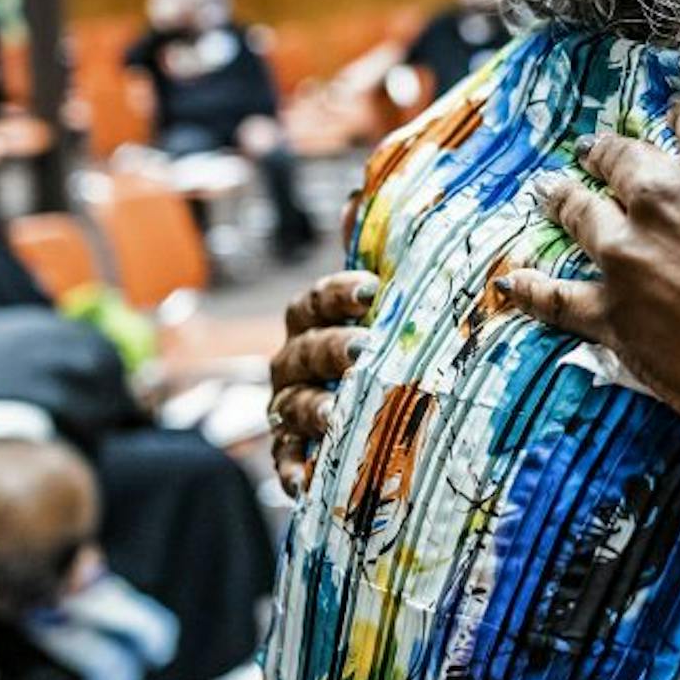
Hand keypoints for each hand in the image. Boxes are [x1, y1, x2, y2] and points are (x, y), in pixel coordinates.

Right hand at [269, 270, 377, 494]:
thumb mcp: (393, 301)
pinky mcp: (293, 453)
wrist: (386, 413)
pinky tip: (305, 482)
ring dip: (316, 409)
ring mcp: (292, 407)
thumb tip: (358, 197)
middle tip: (367, 350)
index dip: (339, 293)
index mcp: (314, 323)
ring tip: (342, 415)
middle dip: (332, 348)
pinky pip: (286, 462)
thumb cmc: (391, 343)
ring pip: (294, 405)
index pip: (313, 301)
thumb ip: (382, 253)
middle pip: (304, 352)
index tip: (374, 290)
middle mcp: (295, 362)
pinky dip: (293, 471)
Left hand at [499, 96, 679, 459]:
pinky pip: (556, 299)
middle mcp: (662, 194)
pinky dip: (532, 290)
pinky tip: (511, 283)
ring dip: (562, 197)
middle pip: (622, 156)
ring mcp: (628, 255)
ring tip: (548, 190)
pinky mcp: (612, 315)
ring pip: (579, 211)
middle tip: (599, 149)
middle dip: (611, 150)